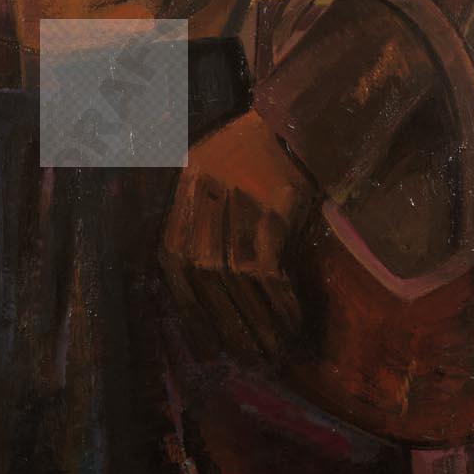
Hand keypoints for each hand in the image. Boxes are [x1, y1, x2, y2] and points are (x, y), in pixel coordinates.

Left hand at [161, 108, 313, 358]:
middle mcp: (205, 192)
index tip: (205, 343)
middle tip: (244, 356)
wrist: (300, 118)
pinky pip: (270, 267)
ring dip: (256, 320)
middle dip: (224, 321)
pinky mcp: (274, 207)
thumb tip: (215, 298)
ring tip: (272, 350)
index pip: (173, 258)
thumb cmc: (258, 154)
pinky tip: (293, 321)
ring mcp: (239, 199)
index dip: (187, 305)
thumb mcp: (215, 175)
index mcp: (186, 186)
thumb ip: (205, 223)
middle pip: (205, 272)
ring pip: (237, 275)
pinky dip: (281, 301)